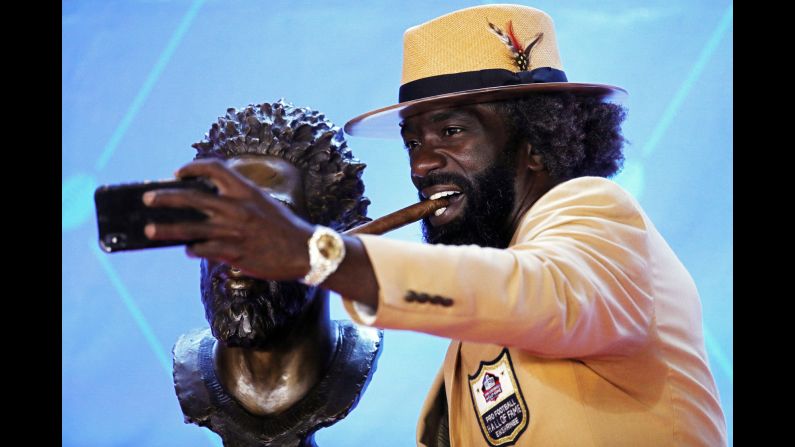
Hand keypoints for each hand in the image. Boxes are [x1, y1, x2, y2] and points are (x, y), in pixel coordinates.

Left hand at [142, 159, 312, 280]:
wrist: (307, 251)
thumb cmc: (284, 228)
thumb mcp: (263, 203)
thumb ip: (238, 200)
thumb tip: (208, 204)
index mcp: (247, 191)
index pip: (215, 169)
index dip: (193, 167)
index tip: (178, 172)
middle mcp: (238, 208)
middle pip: (192, 198)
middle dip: (166, 197)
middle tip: (148, 198)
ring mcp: (235, 231)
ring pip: (191, 229)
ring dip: (167, 229)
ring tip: (149, 230)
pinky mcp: (235, 253)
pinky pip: (205, 250)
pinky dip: (193, 249)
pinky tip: (188, 250)